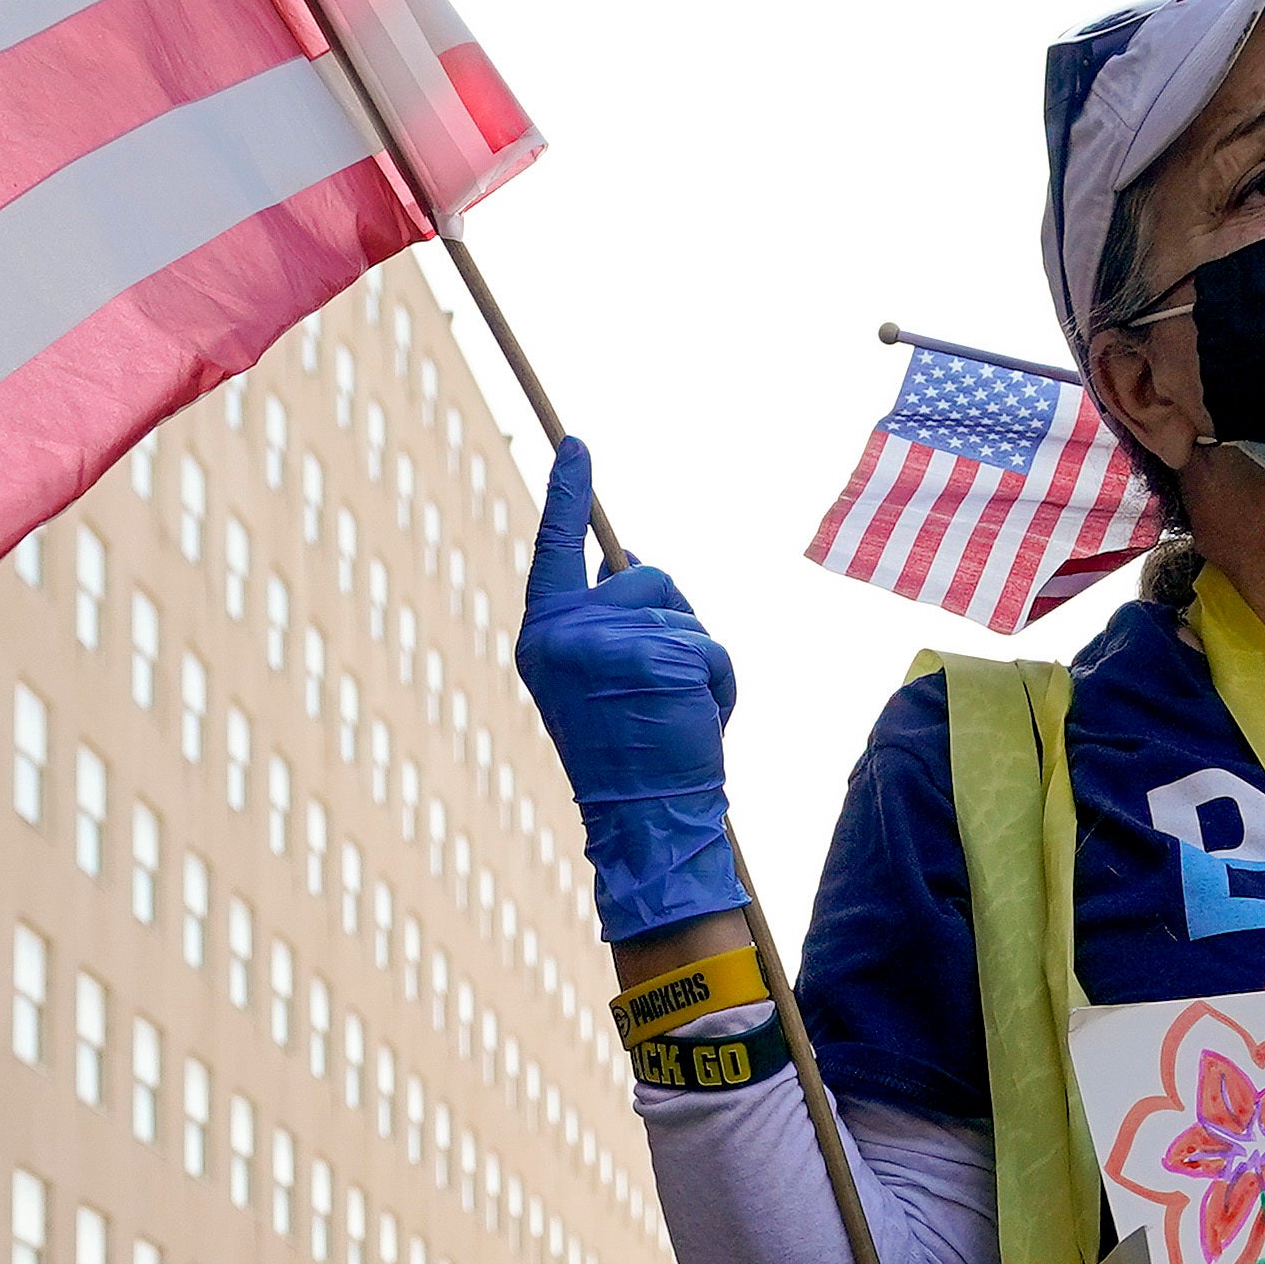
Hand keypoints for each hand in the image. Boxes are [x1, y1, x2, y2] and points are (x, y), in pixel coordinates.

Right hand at [512, 442, 751, 943]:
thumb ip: (610, 624)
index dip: (569, 495)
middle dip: (674, 622)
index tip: (577, 442)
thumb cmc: (631, 754)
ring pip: (682, 610)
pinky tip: (698, 721)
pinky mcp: (651, 656)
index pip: (554, 549)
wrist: (642, 821)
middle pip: (647, 576)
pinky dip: (719, 682)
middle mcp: (564, 633)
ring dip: (698, 657)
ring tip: (678, 712)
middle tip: (660, 693)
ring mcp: (606, 643)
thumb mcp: (604, 679)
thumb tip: (637, 561)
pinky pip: (709, 645)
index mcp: (544, 636)